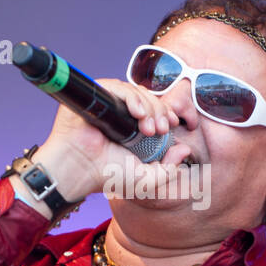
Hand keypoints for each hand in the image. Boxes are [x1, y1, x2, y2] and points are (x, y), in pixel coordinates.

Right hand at [33, 79, 194, 201]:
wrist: (79, 172)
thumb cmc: (106, 176)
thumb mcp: (145, 178)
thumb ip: (168, 170)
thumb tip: (185, 150)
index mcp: (131, 126)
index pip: (154, 108)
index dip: (166, 112)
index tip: (172, 125)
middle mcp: (120, 112)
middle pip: (148, 98)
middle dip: (160, 111)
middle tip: (160, 130)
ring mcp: (107, 103)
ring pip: (135, 91)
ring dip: (148, 107)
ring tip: (148, 128)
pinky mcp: (94, 96)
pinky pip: (117, 87)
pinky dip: (131, 97)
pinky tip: (138, 114)